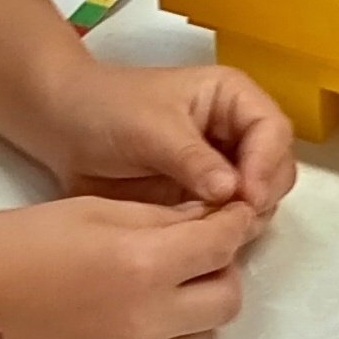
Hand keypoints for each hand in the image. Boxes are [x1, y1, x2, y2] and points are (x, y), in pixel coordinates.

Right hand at [0, 195, 263, 338]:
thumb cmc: (18, 240)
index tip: (232, 216)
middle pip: (227, 301)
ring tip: (162, 285)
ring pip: (202, 338)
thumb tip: (209, 221)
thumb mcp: (95, 210)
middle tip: (198, 252)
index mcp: (144, 266)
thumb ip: (161, 219)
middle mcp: (147, 321)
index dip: (234, 225)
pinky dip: (162, 337)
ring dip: (196, 309)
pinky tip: (129, 314)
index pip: (222, 246)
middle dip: (222, 270)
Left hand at [32, 61, 298, 214]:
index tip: (246, 196)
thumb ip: (192, 158)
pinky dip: (222, 232)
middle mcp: (235, 132)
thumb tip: (232, 192)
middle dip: (261, 195)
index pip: (273, 130)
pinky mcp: (202, 200)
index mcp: (231, 98)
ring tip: (213, 231)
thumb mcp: (149, 127)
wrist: (61, 128)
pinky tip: (199, 240)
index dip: (267, 164)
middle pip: (276, 168)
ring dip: (244, 218)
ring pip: (258, 200)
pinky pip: (227, 220)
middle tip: (233, 221)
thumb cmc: (105, 110)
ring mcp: (221, 169)